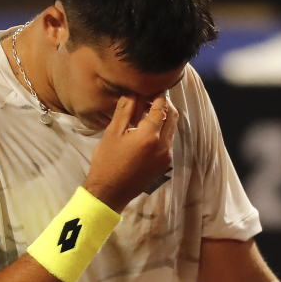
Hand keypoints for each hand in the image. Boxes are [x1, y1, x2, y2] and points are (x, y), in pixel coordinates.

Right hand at [84, 94, 178, 212]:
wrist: (110, 192)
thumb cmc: (107, 162)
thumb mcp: (112, 133)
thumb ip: (125, 111)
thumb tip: (132, 93)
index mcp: (149, 136)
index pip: (161, 108)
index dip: (158, 96)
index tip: (153, 88)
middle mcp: (163, 145)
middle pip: (173, 117)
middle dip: (165, 105)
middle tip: (152, 99)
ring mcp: (166, 156)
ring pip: (172, 130)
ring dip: (164, 119)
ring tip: (147, 114)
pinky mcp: (164, 165)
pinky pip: (168, 142)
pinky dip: (162, 133)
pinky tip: (147, 132)